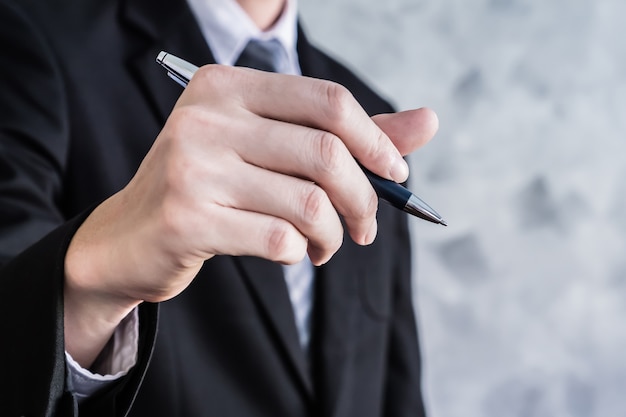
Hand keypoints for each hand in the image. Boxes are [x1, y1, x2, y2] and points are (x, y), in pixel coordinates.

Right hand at [63, 66, 437, 365]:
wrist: (129, 238)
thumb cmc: (211, 188)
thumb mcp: (269, 148)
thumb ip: (347, 135)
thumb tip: (430, 121)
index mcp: (227, 86)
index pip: (328, 102)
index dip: (377, 141)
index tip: (396, 175)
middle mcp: (206, 117)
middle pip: (326, 154)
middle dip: (364, 199)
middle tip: (367, 226)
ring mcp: (192, 167)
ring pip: (309, 203)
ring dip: (334, 234)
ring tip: (326, 246)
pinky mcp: (187, 219)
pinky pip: (280, 240)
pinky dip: (301, 253)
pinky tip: (292, 253)